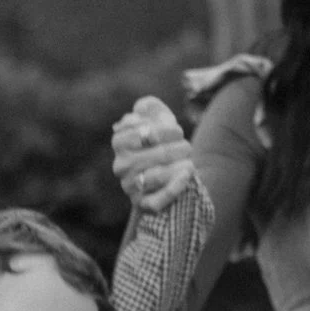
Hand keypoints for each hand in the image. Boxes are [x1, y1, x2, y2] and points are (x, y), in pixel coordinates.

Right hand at [112, 95, 193, 213]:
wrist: (165, 172)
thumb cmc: (160, 141)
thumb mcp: (155, 118)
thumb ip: (150, 107)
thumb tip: (142, 108)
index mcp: (120, 141)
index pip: (147, 132)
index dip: (168, 130)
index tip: (177, 130)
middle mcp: (120, 165)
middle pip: (157, 153)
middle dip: (179, 147)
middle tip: (186, 147)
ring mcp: (129, 186)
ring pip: (159, 175)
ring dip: (181, 165)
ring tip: (189, 162)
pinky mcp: (141, 204)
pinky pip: (158, 200)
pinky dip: (175, 187)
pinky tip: (187, 175)